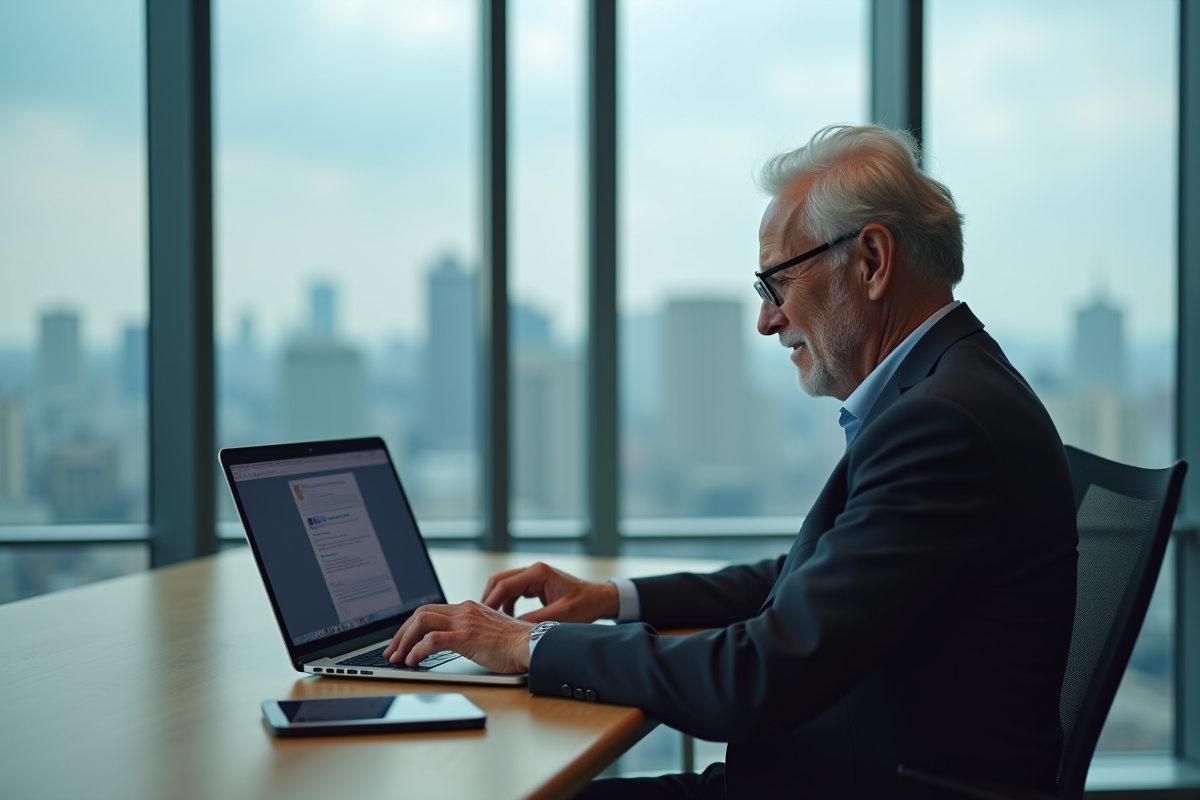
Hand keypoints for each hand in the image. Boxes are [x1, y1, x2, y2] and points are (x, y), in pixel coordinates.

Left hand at [382, 600, 531, 673]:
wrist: (532, 644)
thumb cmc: (516, 644)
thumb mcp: (488, 632)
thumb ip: (471, 631)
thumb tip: (451, 644)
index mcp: (468, 608)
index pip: (430, 610)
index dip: (411, 627)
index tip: (402, 642)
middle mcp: (464, 610)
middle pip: (420, 613)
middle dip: (400, 634)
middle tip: (392, 652)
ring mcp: (464, 622)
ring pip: (421, 623)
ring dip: (404, 641)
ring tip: (397, 658)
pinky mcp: (465, 636)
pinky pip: (431, 640)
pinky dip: (417, 650)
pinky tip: (413, 662)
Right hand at [481, 562, 618, 623]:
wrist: (600, 599)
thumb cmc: (585, 605)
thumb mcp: (560, 616)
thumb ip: (534, 620)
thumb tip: (511, 628)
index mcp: (538, 573)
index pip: (504, 585)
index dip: (490, 601)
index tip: (482, 617)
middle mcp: (534, 571)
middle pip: (500, 581)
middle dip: (489, 599)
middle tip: (481, 618)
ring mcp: (534, 576)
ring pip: (505, 585)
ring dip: (497, 601)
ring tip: (492, 620)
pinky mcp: (536, 583)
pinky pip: (514, 590)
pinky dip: (507, 602)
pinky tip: (508, 617)